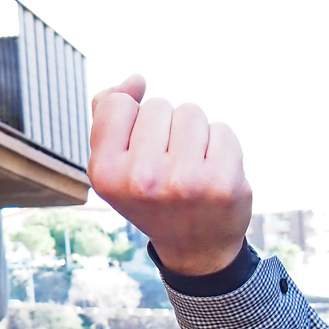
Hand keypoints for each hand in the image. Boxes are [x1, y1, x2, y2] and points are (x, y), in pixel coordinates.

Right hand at [88, 75, 251, 275]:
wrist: (195, 247)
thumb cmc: (152, 195)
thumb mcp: (114, 162)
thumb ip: (107, 114)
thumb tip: (135, 80)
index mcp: (105, 174)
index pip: (118, 104)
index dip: (132, 120)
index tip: (139, 151)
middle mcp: (142, 180)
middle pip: (157, 105)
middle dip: (165, 127)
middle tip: (167, 167)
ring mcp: (184, 181)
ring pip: (191, 112)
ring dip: (193, 134)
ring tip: (190, 169)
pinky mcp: (222, 181)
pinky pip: (221, 129)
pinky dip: (220, 145)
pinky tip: (213, 174)